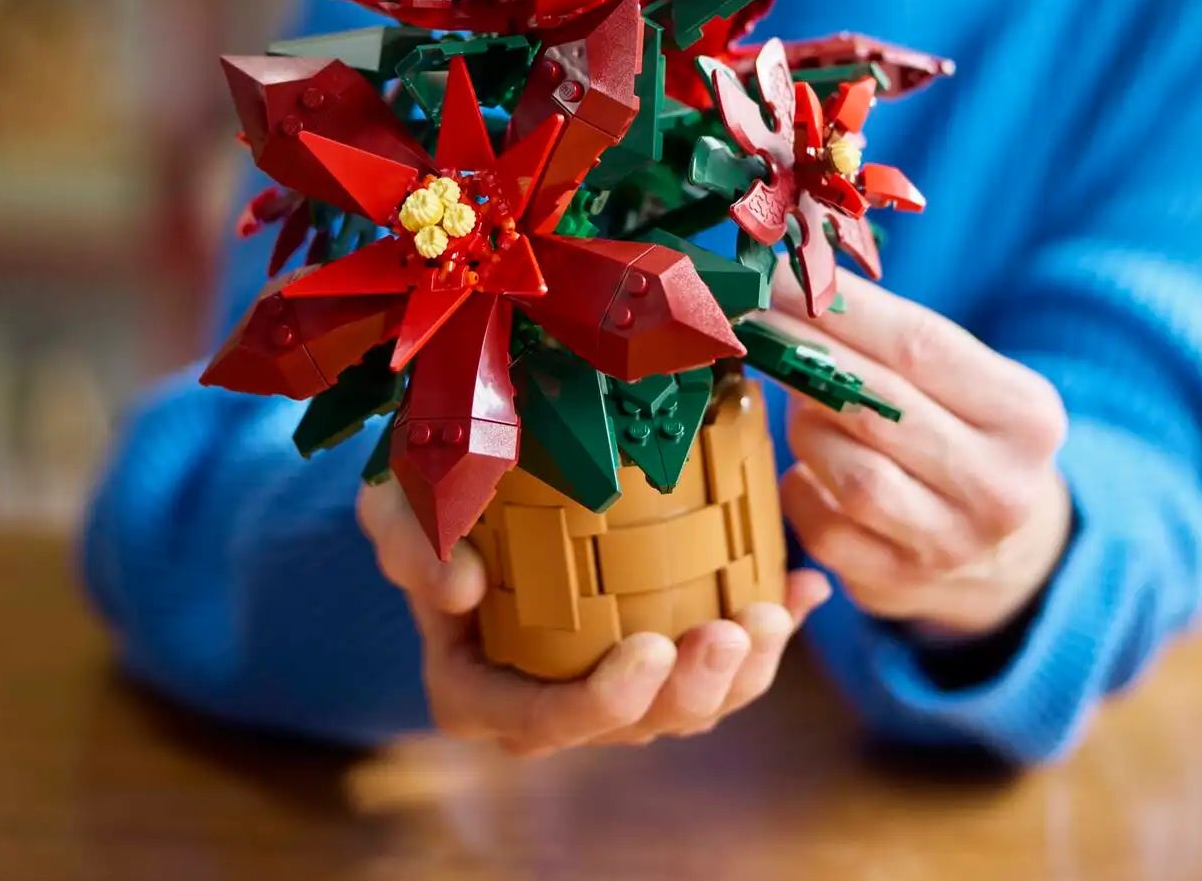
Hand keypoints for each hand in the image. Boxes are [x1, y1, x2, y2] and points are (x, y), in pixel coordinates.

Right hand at [356, 477, 831, 753]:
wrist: (461, 480)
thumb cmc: (423, 498)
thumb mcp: (392, 507)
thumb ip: (411, 545)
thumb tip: (463, 589)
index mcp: (482, 692)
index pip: (547, 721)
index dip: (607, 702)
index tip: (652, 649)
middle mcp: (552, 702)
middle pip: (638, 722)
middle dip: (698, 689)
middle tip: (735, 629)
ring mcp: (609, 678)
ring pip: (692, 699)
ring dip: (747, 667)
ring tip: (779, 610)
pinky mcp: (656, 644)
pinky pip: (723, 654)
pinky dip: (771, 625)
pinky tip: (808, 587)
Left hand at [766, 271, 1071, 638]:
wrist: (1008, 554)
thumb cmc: (967, 436)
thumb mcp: (969, 383)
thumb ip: (894, 338)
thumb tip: (790, 285)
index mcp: (1026, 416)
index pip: (919, 345)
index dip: (839, 310)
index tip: (780, 275)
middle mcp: (1000, 486)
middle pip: (878, 408)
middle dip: (802, 355)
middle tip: (750, 318)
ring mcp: (951, 545)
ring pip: (851, 473)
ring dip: (807, 428)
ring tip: (801, 400)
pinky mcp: (900, 586)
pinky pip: (823, 530)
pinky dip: (801, 487)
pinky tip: (807, 465)